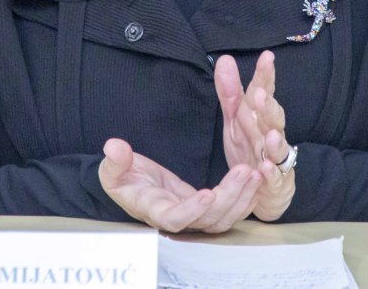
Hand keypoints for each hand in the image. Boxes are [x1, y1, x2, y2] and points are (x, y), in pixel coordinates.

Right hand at [98, 138, 261, 232]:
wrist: (132, 185)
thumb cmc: (122, 179)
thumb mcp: (112, 169)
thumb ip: (115, 161)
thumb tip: (114, 147)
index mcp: (154, 210)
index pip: (175, 218)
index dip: (191, 210)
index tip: (206, 194)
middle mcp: (178, 219)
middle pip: (208, 220)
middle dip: (229, 197)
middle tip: (245, 171)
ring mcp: (194, 216)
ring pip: (223, 218)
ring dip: (241, 197)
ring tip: (254, 172)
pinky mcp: (205, 209)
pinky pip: (229, 211)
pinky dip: (244, 198)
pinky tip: (255, 177)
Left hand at [214, 50, 294, 220]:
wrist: (264, 191)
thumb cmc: (250, 149)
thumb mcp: (236, 120)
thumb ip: (231, 92)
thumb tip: (225, 58)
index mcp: (260, 118)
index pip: (264, 94)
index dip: (265, 77)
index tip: (267, 57)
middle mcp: (270, 135)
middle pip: (272, 120)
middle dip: (267, 108)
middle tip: (259, 95)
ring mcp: (275, 160)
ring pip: (277, 149)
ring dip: (275, 142)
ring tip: (271, 134)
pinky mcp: (276, 183)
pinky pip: (274, 178)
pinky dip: (271, 174)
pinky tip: (266, 168)